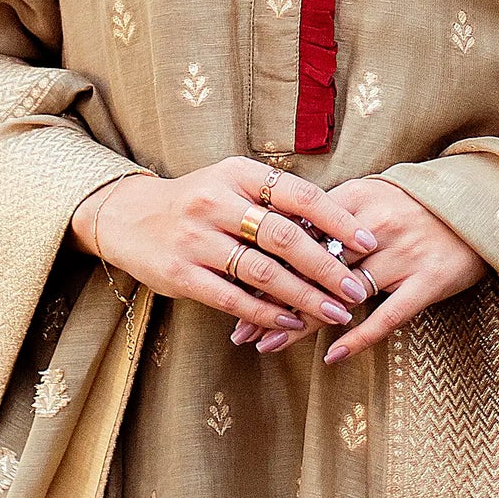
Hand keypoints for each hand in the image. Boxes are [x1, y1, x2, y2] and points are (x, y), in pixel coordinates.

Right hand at [70, 160, 379, 339]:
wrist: (130, 217)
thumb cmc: (198, 201)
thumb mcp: (232, 184)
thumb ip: (274, 202)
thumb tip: (336, 231)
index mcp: (237, 173)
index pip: (299, 195)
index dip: (337, 220)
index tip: (368, 241)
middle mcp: (216, 202)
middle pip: (285, 237)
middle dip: (327, 267)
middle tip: (357, 290)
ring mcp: (196, 239)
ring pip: (263, 272)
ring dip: (305, 297)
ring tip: (335, 313)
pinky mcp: (181, 273)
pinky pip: (233, 298)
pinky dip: (267, 313)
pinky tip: (292, 324)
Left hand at [232, 176, 485, 362]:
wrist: (484, 202)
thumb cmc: (419, 202)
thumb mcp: (376, 193)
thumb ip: (334, 213)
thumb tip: (281, 230)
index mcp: (358, 196)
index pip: (300, 232)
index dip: (264, 261)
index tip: (231, 286)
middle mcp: (376, 224)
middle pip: (313, 266)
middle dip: (272, 299)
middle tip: (239, 330)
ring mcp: (404, 252)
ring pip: (342, 293)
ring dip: (301, 323)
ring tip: (268, 346)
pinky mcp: (429, 280)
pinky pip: (388, 314)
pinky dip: (358, 337)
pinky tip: (332, 356)